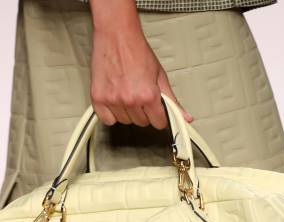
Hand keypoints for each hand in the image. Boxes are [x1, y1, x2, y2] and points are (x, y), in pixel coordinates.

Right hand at [88, 3, 191, 127]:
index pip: (159, 123)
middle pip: (142, 123)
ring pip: (125, 121)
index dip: (159, 116)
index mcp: (148, 95)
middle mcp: (130, 100)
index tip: (156, 109)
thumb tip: (185, 117)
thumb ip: (172, 100)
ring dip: (127, 112)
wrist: (116, 35)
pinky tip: (115, 99)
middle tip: (139, 94)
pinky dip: (111, 114)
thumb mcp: (160, 76)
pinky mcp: (98, 99)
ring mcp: (113, 100)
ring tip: (126, 92)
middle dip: (143, 112)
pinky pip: (108, 120)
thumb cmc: (137, 51)